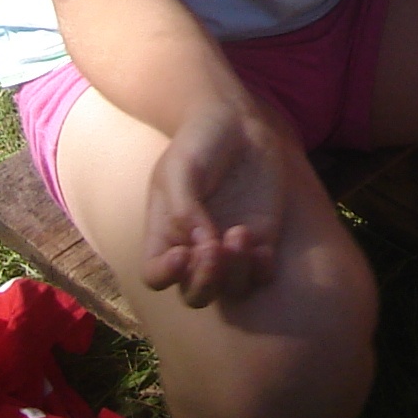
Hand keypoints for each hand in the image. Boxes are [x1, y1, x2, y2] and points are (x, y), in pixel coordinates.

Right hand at [141, 97, 295, 306]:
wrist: (239, 123)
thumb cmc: (200, 142)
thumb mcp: (182, 168)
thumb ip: (185, 208)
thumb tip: (199, 244)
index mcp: (165, 233)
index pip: (155, 274)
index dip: (165, 274)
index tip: (181, 254)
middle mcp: (195, 248)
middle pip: (195, 294)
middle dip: (204, 283)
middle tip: (213, 251)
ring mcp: (230, 247)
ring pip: (230, 289)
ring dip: (235, 274)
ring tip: (238, 234)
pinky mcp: (262, 240)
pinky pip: (261, 274)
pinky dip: (261, 269)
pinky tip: (262, 247)